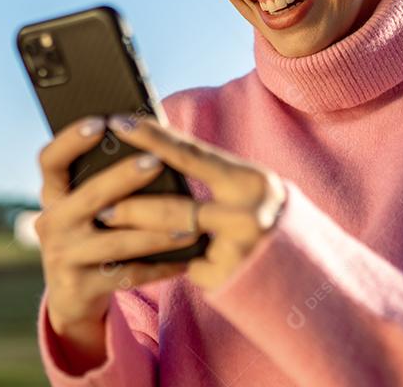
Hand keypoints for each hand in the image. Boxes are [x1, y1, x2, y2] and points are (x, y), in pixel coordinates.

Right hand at [35, 115, 199, 332]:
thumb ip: (105, 179)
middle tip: (156, 161)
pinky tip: (187, 259)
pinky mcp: (79, 287)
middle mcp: (51, 222)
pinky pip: (128, 274)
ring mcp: (62, 256)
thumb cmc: (93, 233)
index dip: (71, 139)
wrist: (73, 296)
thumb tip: (152, 142)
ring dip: (156, 231)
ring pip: (116, 240)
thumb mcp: (88, 207)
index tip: (102, 122)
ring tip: (190, 222)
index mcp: (53, 194)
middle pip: (89, 195)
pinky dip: (160, 267)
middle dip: (124, 177)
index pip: (50, 160)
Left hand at [100, 112, 287, 292]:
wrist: (304, 267)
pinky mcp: (229, 279)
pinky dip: (170, 260)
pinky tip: (151, 259)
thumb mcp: (243, 188)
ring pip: (173, 238)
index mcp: (251, 181)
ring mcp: (241, 251)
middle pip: (176, 208)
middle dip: (132, 204)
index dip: (153, 137)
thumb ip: (208, 174)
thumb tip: (152, 152)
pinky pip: (186, 265)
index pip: (192, 154)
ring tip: (107, 223)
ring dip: (135, 233)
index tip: (119, 122)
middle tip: (98, 201)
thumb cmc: (258, 214)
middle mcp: (250, 215)